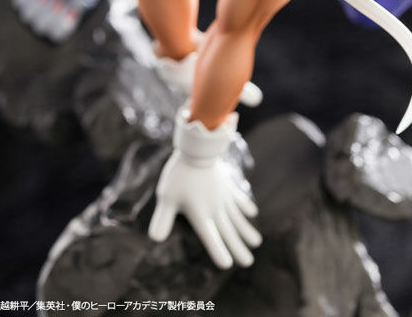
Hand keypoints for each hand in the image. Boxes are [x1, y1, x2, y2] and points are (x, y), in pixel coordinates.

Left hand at [148, 108, 261, 267]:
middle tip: (249, 262)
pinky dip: (246, 206)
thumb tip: (155, 239)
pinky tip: (252, 213)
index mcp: (201, 215)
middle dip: (238, 248)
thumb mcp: (166, 197)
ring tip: (256, 242)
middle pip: (228, 232)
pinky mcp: (226, 184)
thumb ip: (162, 219)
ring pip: (237, 217)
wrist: (198, 147)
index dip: (218, 252)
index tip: (227, 264)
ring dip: (246, 230)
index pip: (210, 238)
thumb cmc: (180, 173)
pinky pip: (238, 198)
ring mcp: (223, 197)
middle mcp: (216, 209)